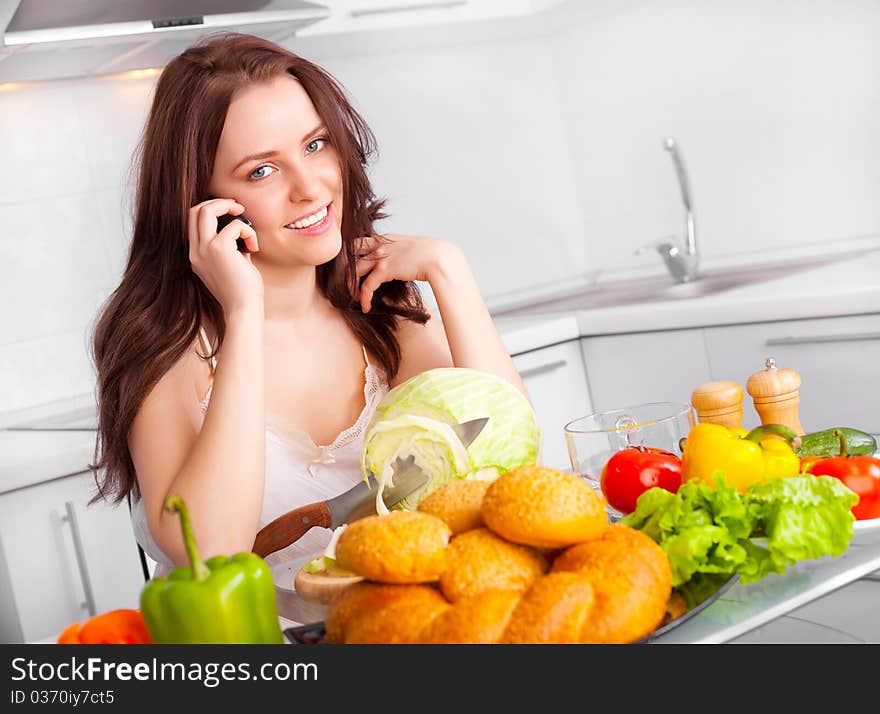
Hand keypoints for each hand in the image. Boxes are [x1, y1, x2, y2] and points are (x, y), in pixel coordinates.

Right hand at [187, 198, 262, 314]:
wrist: (243, 309)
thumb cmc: (243, 291)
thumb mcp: (231, 265)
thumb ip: (230, 248)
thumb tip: (239, 231)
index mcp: (197, 256)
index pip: (192, 222)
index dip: (210, 211)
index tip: (231, 214)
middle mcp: (196, 252)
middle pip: (194, 211)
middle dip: (217, 203)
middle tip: (238, 208)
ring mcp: (204, 250)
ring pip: (205, 210)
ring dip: (228, 207)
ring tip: (244, 217)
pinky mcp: (219, 249)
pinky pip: (234, 226)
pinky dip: (248, 231)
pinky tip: (254, 247)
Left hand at [354, 233, 461, 312]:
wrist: (440, 258)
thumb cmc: (433, 255)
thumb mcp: (412, 248)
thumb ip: (401, 253)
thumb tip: (402, 263)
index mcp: (386, 238)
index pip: (360, 242)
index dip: (352, 255)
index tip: (350, 269)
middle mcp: (380, 245)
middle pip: (350, 254)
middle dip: (344, 269)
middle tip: (344, 283)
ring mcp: (381, 256)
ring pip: (355, 271)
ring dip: (351, 286)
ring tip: (354, 299)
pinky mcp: (384, 269)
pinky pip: (367, 285)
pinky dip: (364, 298)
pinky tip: (366, 307)